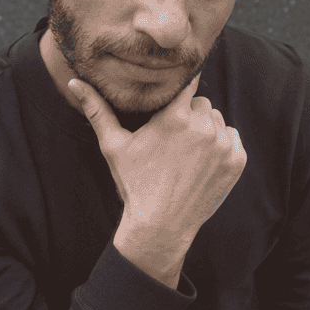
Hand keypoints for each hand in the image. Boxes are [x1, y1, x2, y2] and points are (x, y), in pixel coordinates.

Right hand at [69, 72, 246, 237]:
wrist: (160, 226)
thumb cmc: (134, 184)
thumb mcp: (113, 146)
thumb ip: (96, 110)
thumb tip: (73, 83)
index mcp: (175, 117)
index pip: (186, 85)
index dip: (177, 95)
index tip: (170, 105)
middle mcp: (204, 127)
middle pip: (201, 104)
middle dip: (189, 115)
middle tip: (172, 139)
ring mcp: (223, 146)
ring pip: (217, 120)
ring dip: (206, 130)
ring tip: (185, 152)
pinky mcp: (236, 161)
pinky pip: (232, 139)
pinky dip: (221, 147)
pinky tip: (201, 163)